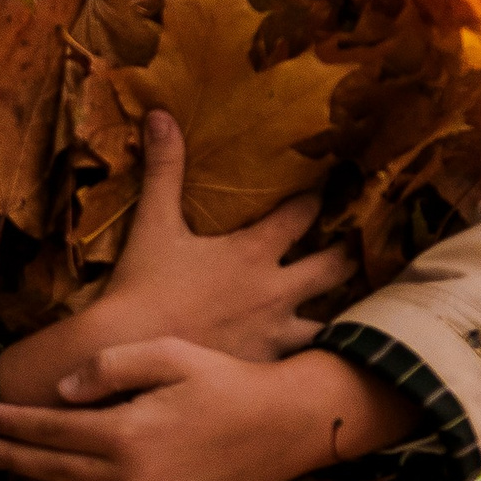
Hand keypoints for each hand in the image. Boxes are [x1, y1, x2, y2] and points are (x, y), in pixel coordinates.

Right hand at [0, 111, 343, 407]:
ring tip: (350, 308)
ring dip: (340, 310)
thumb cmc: (140, 286)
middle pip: (335, 266)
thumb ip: (164, 168)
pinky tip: (318, 360)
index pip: (304, 214)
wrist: (127, 351)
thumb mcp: (153, 223)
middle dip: (346, 254)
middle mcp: (276, 291)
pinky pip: (305, 362)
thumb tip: (160, 113)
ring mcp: (275, 333)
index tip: (329, 189)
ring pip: (331, 320)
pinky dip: (314, 356)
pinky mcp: (265, 368)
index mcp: (254, 251)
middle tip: (353, 247)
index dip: (317, 199)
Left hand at [0, 343, 416, 480]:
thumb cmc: (223, 380)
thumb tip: (61, 391)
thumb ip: (109, 366)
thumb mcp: (167, 353)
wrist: (283, 425)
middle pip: (51, 475)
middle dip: (9, 461)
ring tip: (19, 478)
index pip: (49, 432)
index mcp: (126, 435)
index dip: (11, 425)